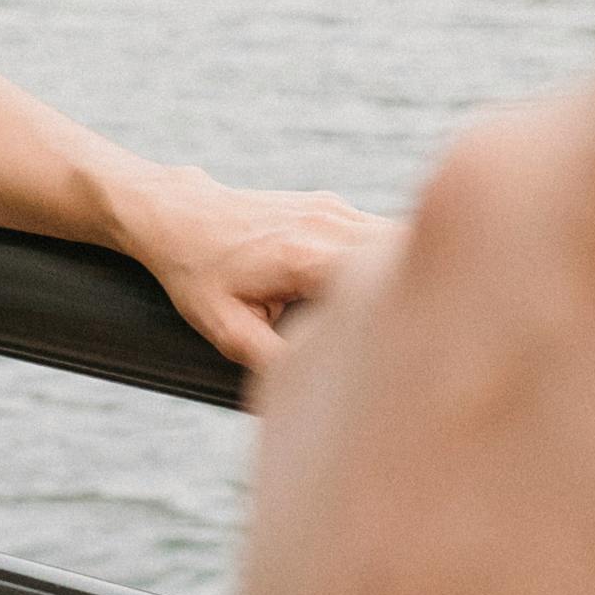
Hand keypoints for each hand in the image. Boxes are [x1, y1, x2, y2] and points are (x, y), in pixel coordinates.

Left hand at [119, 171, 387, 372]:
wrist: (181, 218)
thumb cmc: (199, 276)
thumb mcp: (226, 330)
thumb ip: (278, 360)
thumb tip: (321, 388)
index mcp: (303, 257)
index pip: (384, 280)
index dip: (402, 314)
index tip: (407, 350)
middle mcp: (325, 223)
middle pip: (404, 254)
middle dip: (413, 294)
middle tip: (413, 340)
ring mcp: (332, 208)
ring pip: (397, 239)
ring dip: (400, 276)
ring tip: (392, 320)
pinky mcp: (333, 206)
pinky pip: (377, 233)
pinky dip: (382, 262)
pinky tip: (368, 293)